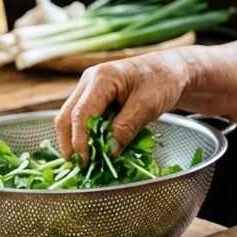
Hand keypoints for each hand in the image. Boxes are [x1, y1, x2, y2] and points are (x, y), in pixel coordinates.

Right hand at [54, 51, 189, 160]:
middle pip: (66, 115)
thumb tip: (108, 152)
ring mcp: (89, 89)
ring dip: (75, 140)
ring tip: (85, 161)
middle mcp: (89, 81)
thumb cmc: (162, 82)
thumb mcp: (148, 106)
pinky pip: (82, 118)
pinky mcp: (93, 98)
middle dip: (69, 143)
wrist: (170, 70)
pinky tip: (94, 150)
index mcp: (102, 78)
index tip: (85, 161)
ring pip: (70, 118)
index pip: (81, 113)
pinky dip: (85, 135)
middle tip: (79, 166)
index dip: (80, 140)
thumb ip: (127, 128)